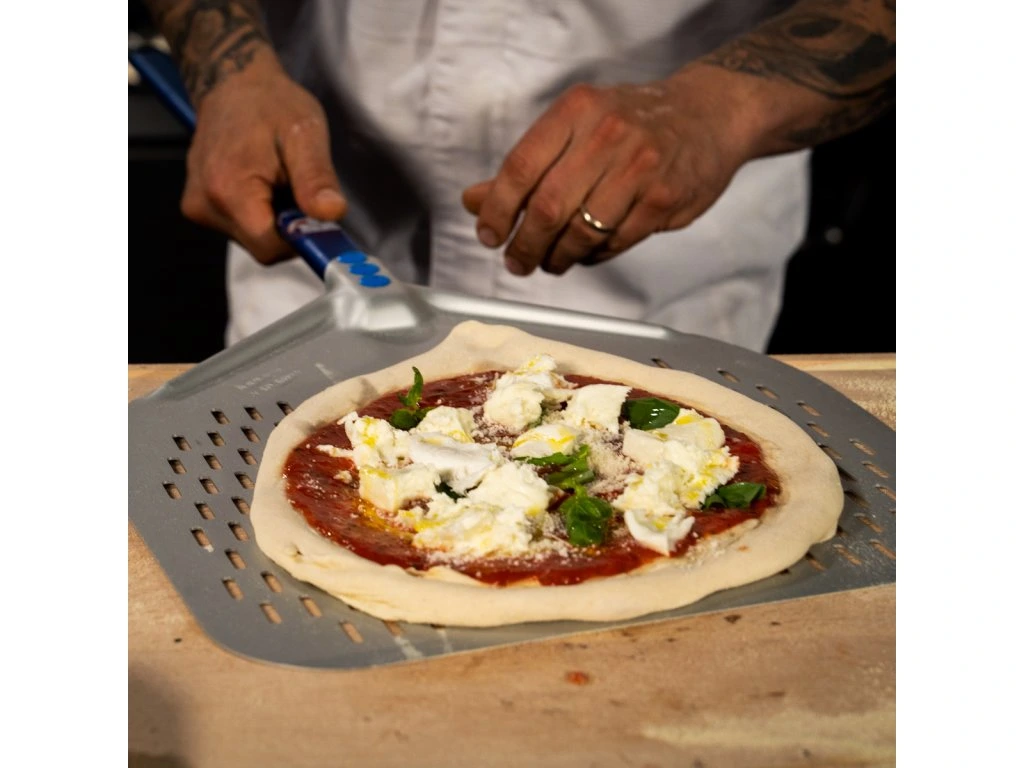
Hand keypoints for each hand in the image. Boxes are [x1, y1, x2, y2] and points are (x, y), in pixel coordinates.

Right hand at [180, 55, 346, 263]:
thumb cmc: (270, 104)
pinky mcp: (199, 207)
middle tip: (295, 186)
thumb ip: (316, 178)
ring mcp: (198, 207)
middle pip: (262, 246)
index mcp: (228, 189)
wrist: (233, 84)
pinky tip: (262, 183)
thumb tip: (331, 213)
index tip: (315, 216)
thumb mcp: (305, 134)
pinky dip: (259, 212)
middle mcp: (205, 204)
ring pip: (253, 239)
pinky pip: (241, 227)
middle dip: (287, 225)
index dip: (299, 239)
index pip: (270, 247)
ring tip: (276, 179)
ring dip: (274, 218)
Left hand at [462, 71, 752, 275]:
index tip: (488, 235)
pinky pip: (615, 242)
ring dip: (558, 256)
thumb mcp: (577, 127)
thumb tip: (474, 201)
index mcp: (577, 110)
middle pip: (547, 206)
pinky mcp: (664, 198)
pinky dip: (592, 256)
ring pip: (582, 231)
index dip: (496, 209)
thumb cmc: (632, 123)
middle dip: (524, 244)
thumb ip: (526, 166)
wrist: (709, 114)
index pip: (520, 167)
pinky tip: (585, 253)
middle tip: (517, 262)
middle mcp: (607, 134)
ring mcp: (640, 167)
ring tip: (550, 262)